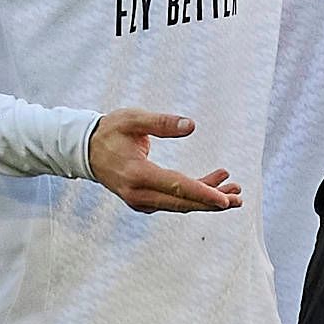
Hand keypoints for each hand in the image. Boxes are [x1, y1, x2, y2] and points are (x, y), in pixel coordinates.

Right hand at [88, 109, 238, 212]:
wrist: (85, 151)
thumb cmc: (110, 131)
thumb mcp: (133, 119)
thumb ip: (161, 122)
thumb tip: (192, 125)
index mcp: (136, 174)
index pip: (176, 187)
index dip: (202, 193)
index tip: (225, 200)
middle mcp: (138, 194)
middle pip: (183, 203)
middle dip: (213, 201)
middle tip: (239, 196)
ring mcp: (140, 201)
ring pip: (180, 205)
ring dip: (208, 199)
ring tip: (234, 190)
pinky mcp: (144, 201)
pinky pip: (174, 202)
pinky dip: (195, 196)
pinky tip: (214, 185)